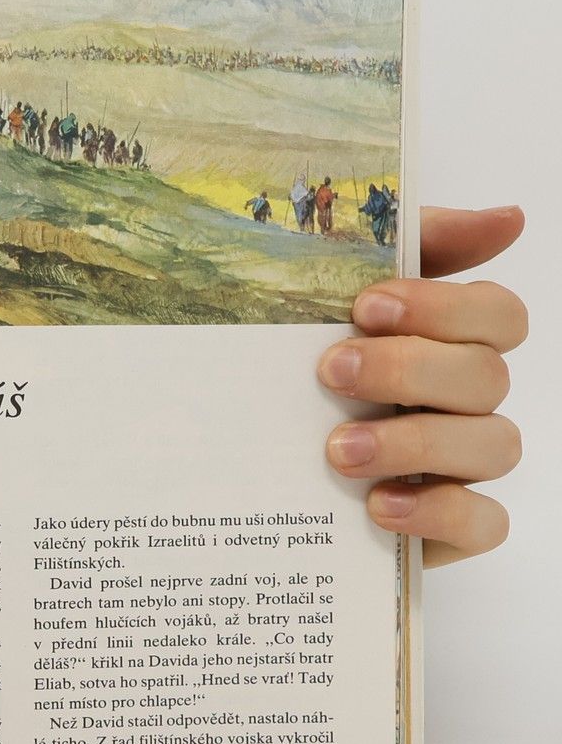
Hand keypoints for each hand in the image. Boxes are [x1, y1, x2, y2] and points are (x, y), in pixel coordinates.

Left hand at [319, 205, 524, 566]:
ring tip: (339, 450)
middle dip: (409, 370)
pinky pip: (484, 522)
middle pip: (488, 377)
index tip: (364, 305)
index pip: (497, 314)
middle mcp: (464, 401)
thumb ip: (408, 246)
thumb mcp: (324, 294)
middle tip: (330, 372)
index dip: (443, 307)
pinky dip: (438, 511)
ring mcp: (462, 465)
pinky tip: (378, 505)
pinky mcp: (450, 526)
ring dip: (417, 442)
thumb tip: (509, 217)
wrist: (235, 462)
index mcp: (445, 342)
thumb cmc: (291, 369)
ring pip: (494, 445)